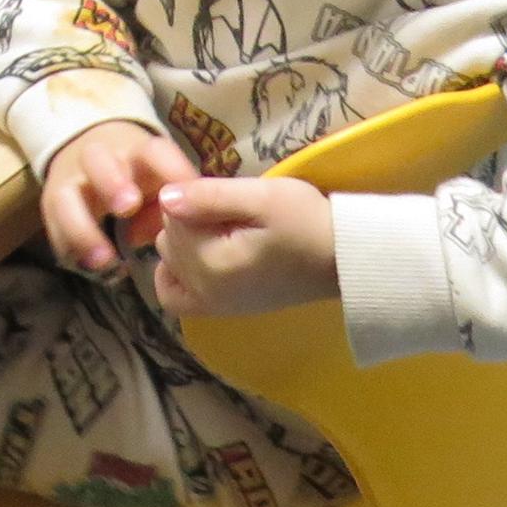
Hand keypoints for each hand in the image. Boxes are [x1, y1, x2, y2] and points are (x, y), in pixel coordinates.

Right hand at [36, 119, 200, 273]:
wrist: (88, 158)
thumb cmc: (137, 175)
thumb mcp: (159, 182)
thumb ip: (170, 205)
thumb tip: (177, 235)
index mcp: (136, 151)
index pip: (154, 151)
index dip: (170, 170)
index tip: (184, 195)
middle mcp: (98, 160)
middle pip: (97, 160)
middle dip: (111, 182)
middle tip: (128, 208)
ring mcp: (70, 182)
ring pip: (65, 197)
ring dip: (83, 228)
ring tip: (104, 260)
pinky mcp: (52, 205)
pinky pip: (53, 226)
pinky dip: (69, 247)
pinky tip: (90, 266)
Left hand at [149, 175, 339, 318]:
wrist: (342, 259)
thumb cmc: (306, 222)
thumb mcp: (261, 197)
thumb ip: (209, 196)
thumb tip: (164, 196)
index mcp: (210, 265)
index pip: (172, 216)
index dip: (196, 196)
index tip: (230, 196)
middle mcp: (203, 293)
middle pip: (168, 239)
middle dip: (190, 219)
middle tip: (233, 214)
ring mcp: (211, 306)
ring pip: (169, 260)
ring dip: (185, 242)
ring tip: (224, 229)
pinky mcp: (221, 309)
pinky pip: (174, 295)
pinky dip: (176, 273)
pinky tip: (197, 254)